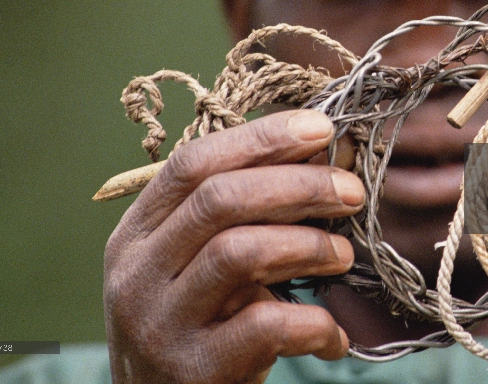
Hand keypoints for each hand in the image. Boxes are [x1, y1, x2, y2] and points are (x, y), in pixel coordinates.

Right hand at [103, 110, 364, 382]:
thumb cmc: (199, 324)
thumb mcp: (202, 263)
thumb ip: (243, 214)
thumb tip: (323, 153)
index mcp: (136, 233)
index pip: (194, 164)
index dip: (261, 138)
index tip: (321, 129)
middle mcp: (136, 273)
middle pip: (220, 200)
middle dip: (298, 185)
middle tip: (351, 191)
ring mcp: (159, 324)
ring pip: (238, 253)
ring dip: (307, 245)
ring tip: (343, 254)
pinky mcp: (192, 371)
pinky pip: (264, 326)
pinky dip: (313, 323)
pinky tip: (334, 334)